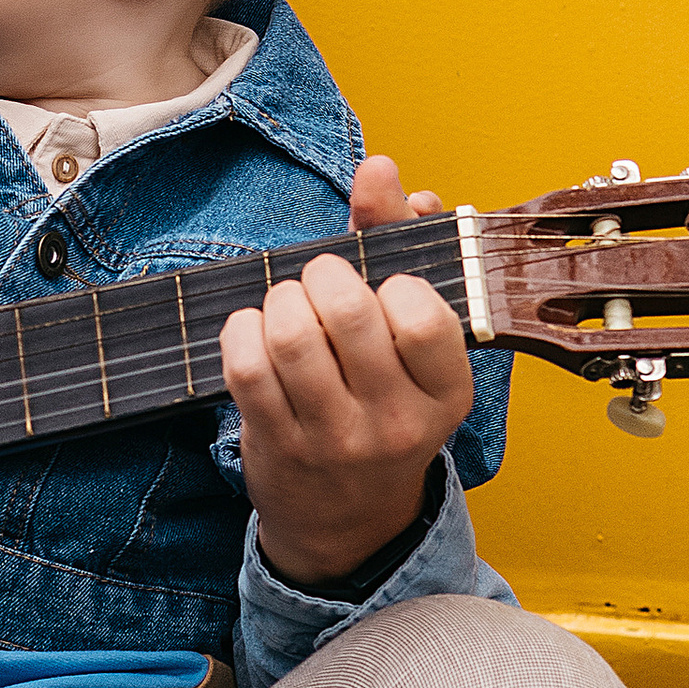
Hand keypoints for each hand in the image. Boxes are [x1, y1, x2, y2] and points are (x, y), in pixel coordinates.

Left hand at [219, 156, 471, 590]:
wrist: (348, 517)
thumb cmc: (380, 400)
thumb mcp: (408, 336)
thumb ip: (396, 239)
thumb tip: (382, 170)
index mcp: (447, 391)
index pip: (422, 313)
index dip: (390, 282)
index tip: (379, 288)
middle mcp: (397, 422)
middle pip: (348, 312)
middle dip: (321, 276)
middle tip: (318, 284)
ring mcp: (335, 439)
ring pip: (290, 336)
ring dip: (278, 302)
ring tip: (286, 307)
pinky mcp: (277, 445)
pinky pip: (245, 366)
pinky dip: (241, 331)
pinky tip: (254, 334)